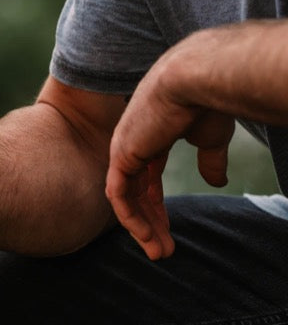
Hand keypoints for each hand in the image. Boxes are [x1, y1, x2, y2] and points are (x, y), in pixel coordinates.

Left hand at [106, 53, 235, 260]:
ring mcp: (123, 148)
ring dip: (141, 227)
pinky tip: (145, 237)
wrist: (194, 82)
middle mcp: (132, 142)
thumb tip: (216, 181)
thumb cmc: (205, 103)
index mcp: (151, 135)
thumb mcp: (210, 139)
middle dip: (149, 222)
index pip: (148, 176)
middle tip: (163, 249)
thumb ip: (209, 160)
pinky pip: (118, 195)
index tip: (169, 230)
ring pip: (126, 196)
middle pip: (136, 190)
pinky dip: (129, 218)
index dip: (157, 204)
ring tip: (159, 252)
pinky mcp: (120, 155)